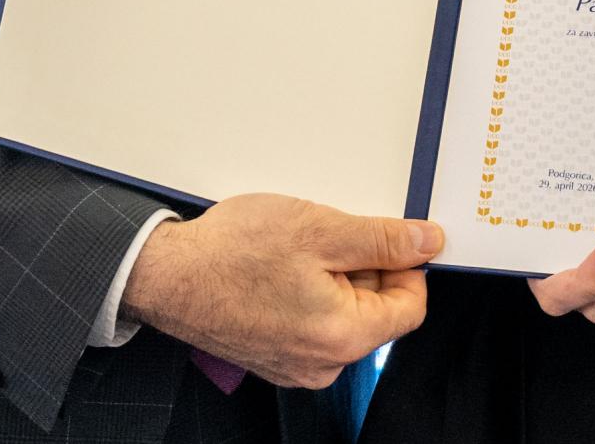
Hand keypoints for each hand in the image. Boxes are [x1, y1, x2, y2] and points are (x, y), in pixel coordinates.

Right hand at [120, 194, 438, 387]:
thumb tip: (427, 243)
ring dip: (334, 278)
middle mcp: (324, 364)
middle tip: (330, 233)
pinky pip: (313, 324)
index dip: (407, 265)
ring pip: (343, 315)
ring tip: (298, 248)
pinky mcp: (275, 357)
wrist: (166, 276)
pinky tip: (280, 268)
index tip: (390, 237)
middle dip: (364, 268)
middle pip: (376, 311)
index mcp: (344, 336)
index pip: (411, 307)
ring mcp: (297, 365)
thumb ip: (382, 240)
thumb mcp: (320, 229)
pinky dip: (308, 293)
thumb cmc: (232, 253)